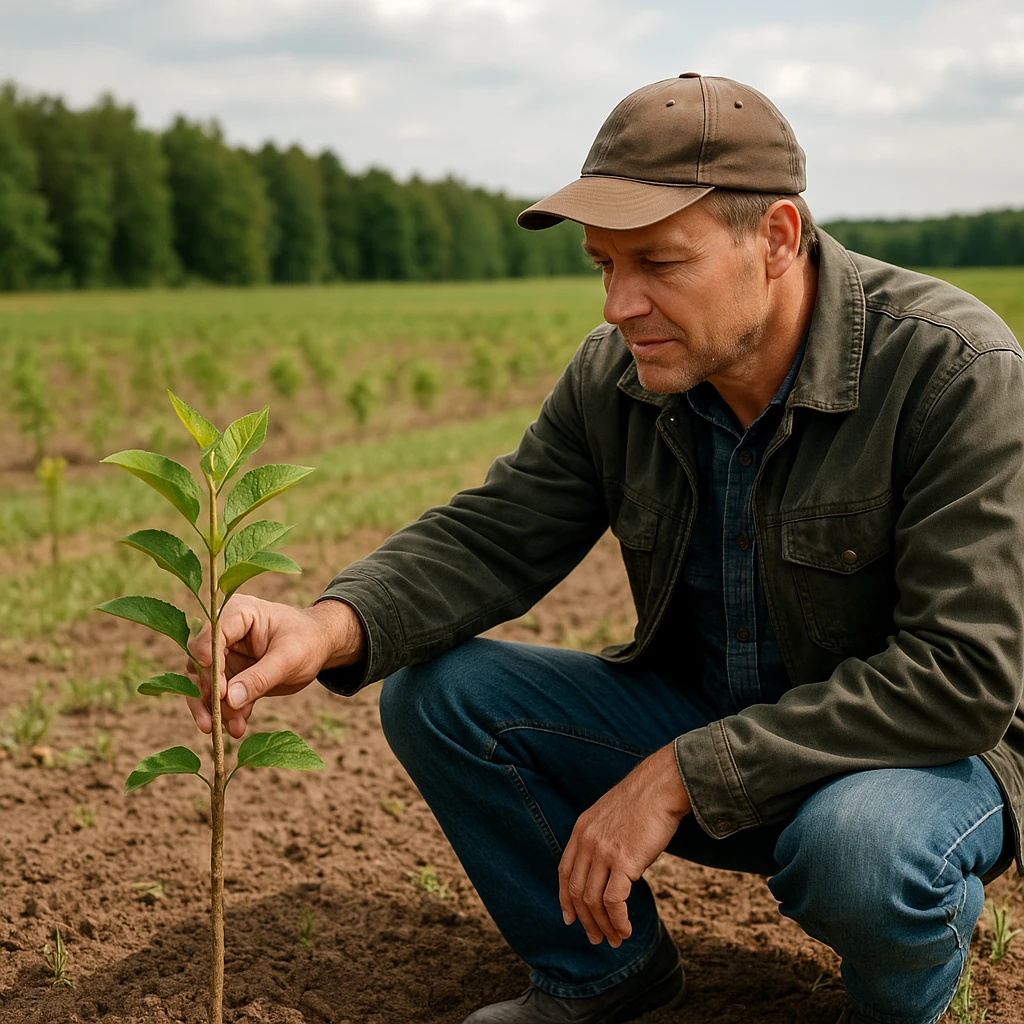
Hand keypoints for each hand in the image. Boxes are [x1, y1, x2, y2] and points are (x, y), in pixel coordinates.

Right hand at [185, 594, 364, 737]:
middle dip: (209, 695)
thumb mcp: (289, 658)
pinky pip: (220, 696)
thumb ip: (260, 677)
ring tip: (232, 730)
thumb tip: (230, 700)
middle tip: (216, 722)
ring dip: (214, 709)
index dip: (211, 667)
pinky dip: (227, 713)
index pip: (211, 639)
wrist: (319, 646)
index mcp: (237, 614)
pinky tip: (238, 728)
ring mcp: (225, 654)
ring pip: (204, 684)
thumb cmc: (307, 641)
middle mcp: (224, 633)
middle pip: (202, 664)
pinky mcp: (230, 674)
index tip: (220, 694)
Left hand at [558, 743, 690, 947]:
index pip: (565, 872)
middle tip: (596, 939)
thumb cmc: (644, 801)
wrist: (661, 787)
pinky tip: (626, 930)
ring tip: (615, 940)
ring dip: (604, 925)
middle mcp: (587, 842)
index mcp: (581, 829)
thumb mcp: (611, 816)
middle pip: (578, 891)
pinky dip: (618, 920)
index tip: (570, 918)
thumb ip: (604, 840)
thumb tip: (614, 873)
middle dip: (586, 920)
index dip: (565, 899)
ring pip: (594, 901)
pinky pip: (614, 901)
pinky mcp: (623, 861)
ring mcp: (603, 851)